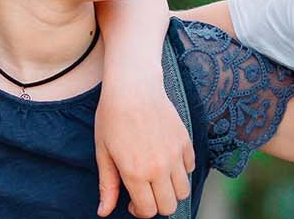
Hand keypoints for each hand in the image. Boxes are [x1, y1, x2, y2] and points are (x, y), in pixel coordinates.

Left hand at [95, 77, 194, 217]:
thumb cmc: (112, 117)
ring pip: (183, 191)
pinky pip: (190, 168)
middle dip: (157, 205)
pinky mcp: (185, 142)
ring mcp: (175, 155)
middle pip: (169, 206)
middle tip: (145, 192)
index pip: (149, 211)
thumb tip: (103, 212)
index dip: (140, 211)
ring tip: (157, 178)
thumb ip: (107, 185)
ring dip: (171, 191)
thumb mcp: (103, 153)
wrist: (133, 86)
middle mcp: (159, 167)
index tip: (132, 202)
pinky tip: (166, 160)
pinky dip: (180, 171)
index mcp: (135, 173)